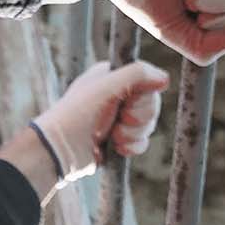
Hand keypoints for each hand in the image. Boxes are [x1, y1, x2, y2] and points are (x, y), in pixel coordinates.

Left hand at [39, 58, 169, 177]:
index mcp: (113, 77)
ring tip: (113, 136)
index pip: (147, 81)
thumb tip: (165, 78)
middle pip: (151, 104)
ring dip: (134, 133)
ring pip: (148, 125)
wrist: (59, 149)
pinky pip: (141, 142)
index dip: (144, 95)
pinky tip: (118, 148)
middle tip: (120, 119)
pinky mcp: (118, 141)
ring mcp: (118, 119)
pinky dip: (133, 146)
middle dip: (139, 117)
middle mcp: (117, 96)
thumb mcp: (107, 87)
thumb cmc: (77, 113)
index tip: (128, 100)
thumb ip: (137, 75)